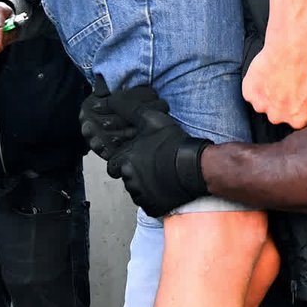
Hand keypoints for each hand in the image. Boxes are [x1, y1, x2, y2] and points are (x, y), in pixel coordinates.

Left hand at [79, 76, 209, 216]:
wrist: (194, 166)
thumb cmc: (172, 143)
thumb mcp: (150, 119)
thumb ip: (129, 109)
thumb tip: (112, 99)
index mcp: (125, 161)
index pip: (114, 165)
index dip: (124, 161)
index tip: (137, 158)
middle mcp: (129, 180)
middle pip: (126, 179)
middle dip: (134, 174)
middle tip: (152, 167)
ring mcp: (141, 196)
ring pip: (137, 191)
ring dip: (145, 186)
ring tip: (161, 176)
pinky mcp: (152, 207)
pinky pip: (149, 204)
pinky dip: (155, 198)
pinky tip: (166, 187)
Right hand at [242, 48, 306, 129]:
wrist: (291, 52)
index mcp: (297, 120)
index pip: (297, 121)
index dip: (297, 108)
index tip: (297, 96)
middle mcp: (278, 118)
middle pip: (278, 115)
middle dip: (281, 104)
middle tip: (286, 86)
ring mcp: (262, 106)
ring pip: (263, 104)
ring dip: (268, 95)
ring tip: (275, 78)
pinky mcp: (249, 94)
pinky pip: (251, 93)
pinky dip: (256, 86)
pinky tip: (265, 75)